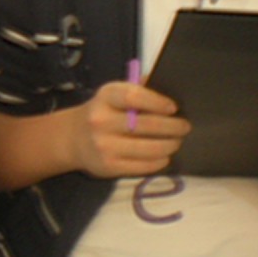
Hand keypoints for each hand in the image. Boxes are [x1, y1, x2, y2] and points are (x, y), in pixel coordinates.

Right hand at [70, 81, 190, 178]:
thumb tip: (171, 89)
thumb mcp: (114, 94)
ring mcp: (104, 145)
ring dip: (169, 145)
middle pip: (146, 125)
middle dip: (172, 127)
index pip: (133, 96)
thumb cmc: (103, 112)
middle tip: (184, 127)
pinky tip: (164, 156)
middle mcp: (101, 120)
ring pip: (148, 148)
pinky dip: (159, 161)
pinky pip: (143, 166)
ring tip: (176, 142)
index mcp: (105, 96)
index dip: (156, 102)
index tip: (173, 108)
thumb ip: (138, 90)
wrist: (73, 138)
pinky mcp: (109, 166)